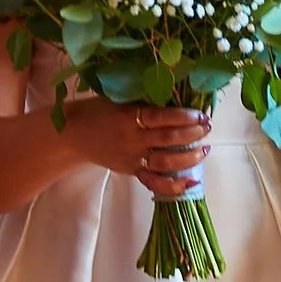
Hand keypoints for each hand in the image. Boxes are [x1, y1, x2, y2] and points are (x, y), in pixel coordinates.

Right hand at [59, 98, 207, 198]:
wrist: (73, 135)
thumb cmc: (98, 110)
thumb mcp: (119, 98)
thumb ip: (144, 101)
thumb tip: (177, 96)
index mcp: (129, 116)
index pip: (163, 117)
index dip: (185, 116)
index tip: (201, 114)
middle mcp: (132, 139)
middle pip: (169, 138)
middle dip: (193, 133)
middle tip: (207, 127)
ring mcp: (132, 158)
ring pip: (167, 161)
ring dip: (190, 156)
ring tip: (205, 149)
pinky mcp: (131, 171)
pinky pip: (155, 181)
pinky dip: (175, 184)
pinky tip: (192, 181)